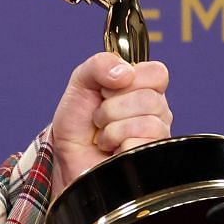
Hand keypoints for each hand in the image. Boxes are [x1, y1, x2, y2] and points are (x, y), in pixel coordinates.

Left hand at [49, 52, 172, 190]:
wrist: (66, 157)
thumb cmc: (78, 122)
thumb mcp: (81, 82)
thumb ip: (99, 64)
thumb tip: (125, 72)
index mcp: (145, 88)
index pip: (157, 73)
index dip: (128, 80)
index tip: (107, 90)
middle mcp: (157, 111)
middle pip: (149, 99)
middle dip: (111, 109)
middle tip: (100, 118)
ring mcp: (157, 137)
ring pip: (145, 123)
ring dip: (112, 130)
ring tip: (104, 136)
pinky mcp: (152, 159)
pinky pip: (140, 145)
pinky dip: (117, 147)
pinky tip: (112, 151)